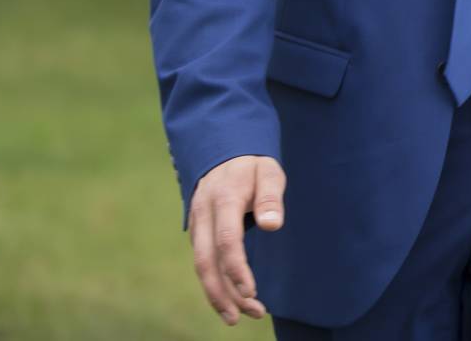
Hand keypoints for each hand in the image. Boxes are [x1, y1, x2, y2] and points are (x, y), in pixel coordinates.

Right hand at [188, 155, 284, 324]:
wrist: (225, 153)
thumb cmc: (253, 165)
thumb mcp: (269, 171)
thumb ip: (271, 196)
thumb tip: (273, 224)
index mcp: (224, 199)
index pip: (226, 240)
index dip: (236, 268)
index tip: (251, 291)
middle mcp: (204, 215)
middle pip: (205, 261)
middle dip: (222, 293)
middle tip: (243, 316)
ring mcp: (197, 224)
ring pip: (201, 266)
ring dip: (218, 294)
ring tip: (240, 316)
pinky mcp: (198, 232)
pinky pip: (203, 261)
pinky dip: (215, 282)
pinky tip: (231, 298)